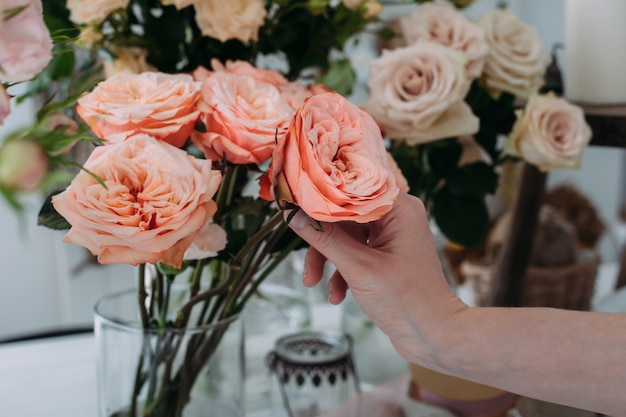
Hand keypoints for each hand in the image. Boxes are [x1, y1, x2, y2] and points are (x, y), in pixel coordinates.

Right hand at [286, 193, 466, 362]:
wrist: (434, 337)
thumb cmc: (407, 300)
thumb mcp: (360, 268)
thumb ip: (325, 239)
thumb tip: (293, 215)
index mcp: (400, 209)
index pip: (352, 191)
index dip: (322, 198)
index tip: (294, 206)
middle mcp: (397, 218)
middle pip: (344, 217)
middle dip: (321, 242)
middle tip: (304, 263)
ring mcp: (391, 238)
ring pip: (346, 238)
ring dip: (328, 260)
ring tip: (313, 284)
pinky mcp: (385, 258)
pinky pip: (354, 255)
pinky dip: (342, 273)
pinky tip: (336, 295)